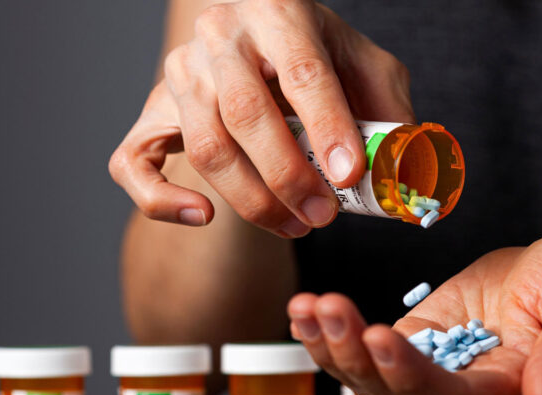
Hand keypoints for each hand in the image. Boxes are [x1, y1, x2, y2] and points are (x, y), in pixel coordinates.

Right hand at [109, 0, 413, 237]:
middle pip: (247, 114)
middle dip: (290, 178)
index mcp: (279, 12)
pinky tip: (204, 217)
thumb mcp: (365, 66)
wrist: (255, 40)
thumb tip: (408, 171)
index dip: (328, 127)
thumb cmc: (315, 57)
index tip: (350, 177)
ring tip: (297, 227)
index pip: (302, 71)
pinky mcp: (152, 112)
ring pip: (205, 147)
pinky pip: (133, 161)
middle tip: (325, 218)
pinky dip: (162, 199)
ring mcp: (180, 74)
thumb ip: (390, 110)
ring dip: (253, 201)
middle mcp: (221, 37)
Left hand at [287, 230, 541, 394]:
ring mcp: (432, 373)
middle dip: (357, 356)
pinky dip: (333, 335)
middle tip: (327, 310)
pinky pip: (366, 351)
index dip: (413, 374)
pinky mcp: (414, 344)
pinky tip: (305, 311)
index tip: (381, 336)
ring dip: (334, 347)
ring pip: (372, 379)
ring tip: (306, 307)